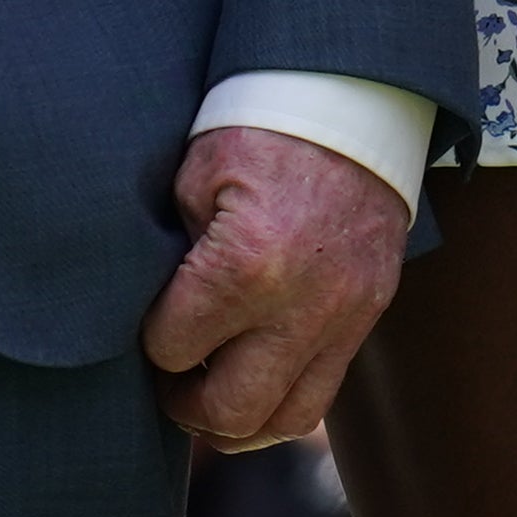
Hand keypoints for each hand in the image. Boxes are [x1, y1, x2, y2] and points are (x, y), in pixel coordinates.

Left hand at [137, 126, 407, 452]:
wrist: (352, 95)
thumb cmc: (259, 126)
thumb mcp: (194, 178)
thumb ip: (170, 256)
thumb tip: (145, 312)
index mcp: (248, 263)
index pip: (173, 350)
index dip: (147, 340)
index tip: (146, 317)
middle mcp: (304, 303)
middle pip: (229, 410)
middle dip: (185, 404)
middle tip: (168, 377)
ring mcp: (347, 313)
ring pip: (284, 420)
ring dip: (237, 421)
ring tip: (209, 391)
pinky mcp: (371, 311)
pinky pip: (323, 391)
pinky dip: (280, 397)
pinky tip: (254, 371)